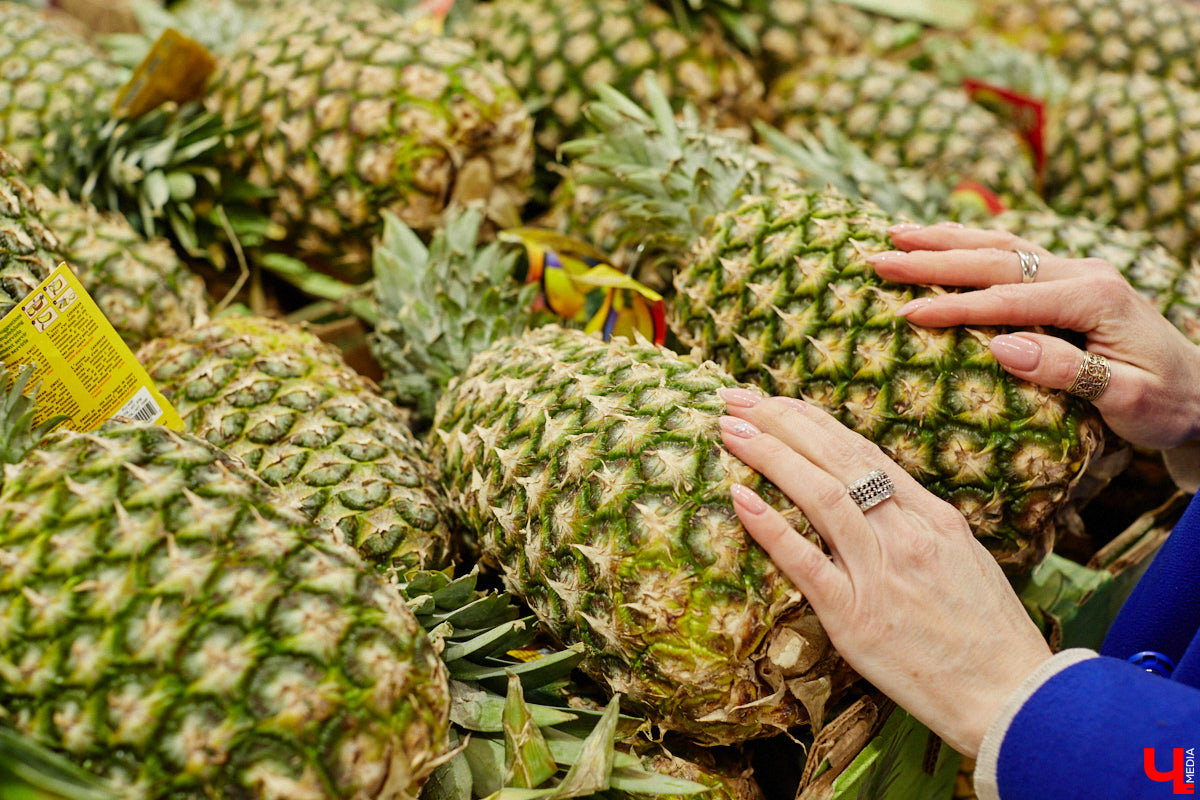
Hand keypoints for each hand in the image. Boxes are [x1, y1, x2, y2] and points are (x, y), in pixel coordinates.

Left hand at [717, 390, 1052, 757]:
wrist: (1012, 698)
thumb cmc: (989, 637)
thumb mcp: (965, 562)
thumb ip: (920, 527)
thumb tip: (878, 498)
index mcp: (933, 517)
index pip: (864, 452)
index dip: (814, 422)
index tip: (778, 401)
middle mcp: (906, 534)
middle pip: (836, 459)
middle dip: (781, 421)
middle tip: (737, 397)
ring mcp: (881, 572)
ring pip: (820, 495)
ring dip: (769, 455)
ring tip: (730, 428)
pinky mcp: (856, 617)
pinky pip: (805, 563)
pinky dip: (770, 526)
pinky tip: (740, 497)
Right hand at [867, 223, 1199, 449]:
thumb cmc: (1166, 403)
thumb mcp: (1125, 398)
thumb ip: (1065, 370)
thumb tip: (1000, 347)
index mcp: (1094, 299)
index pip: (1008, 301)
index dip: (955, 306)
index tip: (907, 313)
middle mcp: (1083, 274)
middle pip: (995, 261)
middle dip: (933, 258)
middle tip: (879, 256)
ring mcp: (1077, 272)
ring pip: (1000, 247)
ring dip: (945, 240)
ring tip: (896, 234)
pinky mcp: (1071, 280)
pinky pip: (1012, 254)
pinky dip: (971, 244)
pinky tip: (943, 241)